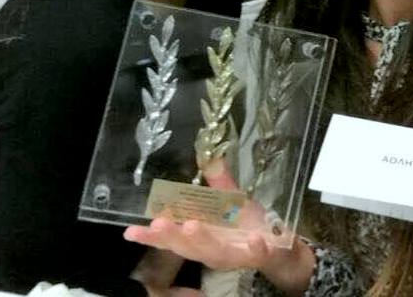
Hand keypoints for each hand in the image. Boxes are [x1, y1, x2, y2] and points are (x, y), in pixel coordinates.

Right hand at [124, 159, 315, 295]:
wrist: (282, 247)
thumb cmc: (250, 226)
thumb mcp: (232, 201)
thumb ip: (219, 183)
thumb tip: (209, 156)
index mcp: (202, 237)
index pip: (173, 237)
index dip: (152, 236)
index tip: (130, 231)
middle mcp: (213, 250)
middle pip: (188, 246)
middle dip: (172, 236)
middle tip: (158, 224)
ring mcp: (237, 255)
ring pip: (215, 252)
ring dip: (203, 240)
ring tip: (191, 226)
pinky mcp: (261, 256)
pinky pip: (257, 254)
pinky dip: (254, 248)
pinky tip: (254, 240)